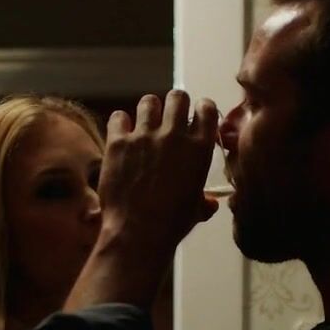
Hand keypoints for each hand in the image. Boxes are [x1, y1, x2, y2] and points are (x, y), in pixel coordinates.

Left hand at [97, 90, 220, 252]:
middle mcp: (174, 135)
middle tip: (168, 118)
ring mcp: (145, 136)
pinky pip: (119, 117)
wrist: (138, 232)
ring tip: (145, 124)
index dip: (200, 109)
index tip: (195, 116)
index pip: (206, 109)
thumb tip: (211, 204)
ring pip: (148, 101)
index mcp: (199, 148)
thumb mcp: (195, 210)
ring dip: (148, 111)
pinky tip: (122, 135)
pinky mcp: (118, 142)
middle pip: (177, 97)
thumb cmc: (172, 224)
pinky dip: (121, 123)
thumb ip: (204, 200)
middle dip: (174, 104)